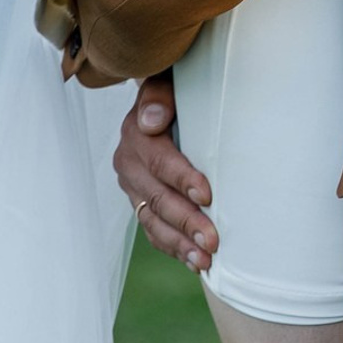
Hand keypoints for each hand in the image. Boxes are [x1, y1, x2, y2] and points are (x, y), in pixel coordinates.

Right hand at [114, 72, 217, 273]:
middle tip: (214, 240)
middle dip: (187, 221)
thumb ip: (158, 96)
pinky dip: (174, 247)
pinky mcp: (140, 202)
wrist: (160, 99)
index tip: (208, 194)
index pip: (160, 161)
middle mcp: (129, 164)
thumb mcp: (166, 81)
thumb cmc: (174, 89)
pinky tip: (195, 261)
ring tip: (206, 260)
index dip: (183, 179)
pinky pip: (154, 230)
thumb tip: (154, 119)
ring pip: (154, 221)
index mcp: (136, 134)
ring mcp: (133, 188)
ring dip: (181, 243)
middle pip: (158, 198)